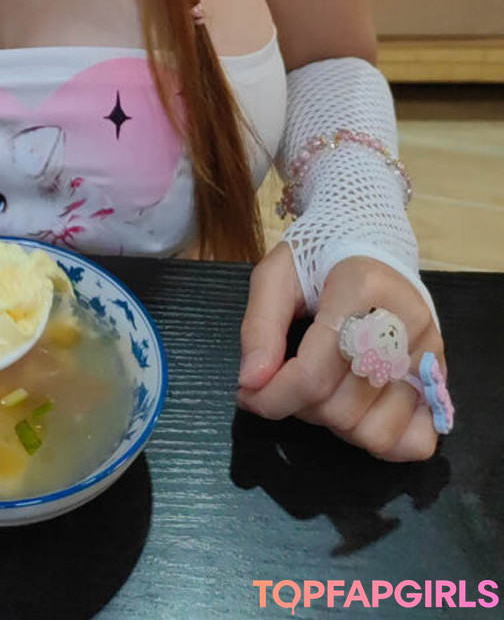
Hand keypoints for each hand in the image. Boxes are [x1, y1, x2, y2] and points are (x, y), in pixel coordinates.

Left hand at [235, 245, 443, 461]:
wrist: (370, 245)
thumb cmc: (318, 259)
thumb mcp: (276, 276)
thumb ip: (259, 327)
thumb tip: (251, 382)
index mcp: (362, 288)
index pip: (314, 373)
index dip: (274, 396)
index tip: (248, 395)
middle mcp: (406, 324)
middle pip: (342, 408)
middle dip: (298, 407)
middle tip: (283, 381)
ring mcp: (429, 354)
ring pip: (375, 433)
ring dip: (334, 425)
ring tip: (320, 391)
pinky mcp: (439, 378)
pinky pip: (417, 442)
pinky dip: (381, 440)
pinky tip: (356, 410)